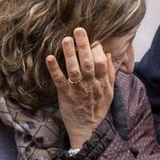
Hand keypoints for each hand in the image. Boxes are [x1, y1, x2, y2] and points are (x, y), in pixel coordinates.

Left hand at [47, 27, 115, 148]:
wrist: (87, 130)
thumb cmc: (97, 109)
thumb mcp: (109, 92)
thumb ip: (110, 73)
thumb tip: (108, 54)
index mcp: (102, 83)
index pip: (101, 62)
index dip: (97, 50)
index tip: (93, 38)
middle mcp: (90, 84)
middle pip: (87, 62)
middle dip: (83, 45)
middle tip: (78, 30)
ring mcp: (77, 89)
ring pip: (74, 69)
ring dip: (69, 54)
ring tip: (65, 39)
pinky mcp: (65, 94)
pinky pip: (59, 80)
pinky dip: (54, 69)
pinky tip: (50, 58)